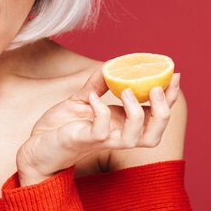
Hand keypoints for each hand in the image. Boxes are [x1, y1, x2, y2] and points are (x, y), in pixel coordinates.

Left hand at [16, 68, 180, 185]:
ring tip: (125, 91)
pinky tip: (93, 97)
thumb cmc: (61, 126)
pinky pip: (100, 131)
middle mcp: (117, 135)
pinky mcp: (84, 141)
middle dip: (163, 111)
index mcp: (121, 124)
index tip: (173, 74)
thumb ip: (97, 84)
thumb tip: (111, 64)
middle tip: (155, 88)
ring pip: (135, 138)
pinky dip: (101, 112)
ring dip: (136, 113)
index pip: (155, 115)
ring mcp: (102, 140)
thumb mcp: (82, 100)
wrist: (36, 146)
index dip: (169, 97)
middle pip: (155, 133)